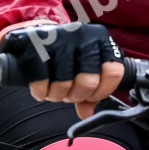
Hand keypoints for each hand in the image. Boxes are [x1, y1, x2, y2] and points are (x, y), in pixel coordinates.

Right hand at [0, 19, 124, 117]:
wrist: (35, 35)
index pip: (113, 72)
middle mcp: (84, 36)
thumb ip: (91, 91)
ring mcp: (60, 38)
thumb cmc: (65, 56)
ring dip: (57, 95)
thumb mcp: (83, 68)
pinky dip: (41, 91)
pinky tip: (41, 92)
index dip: (101, 91)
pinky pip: (41, 78)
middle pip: (88, 81)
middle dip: (76, 96)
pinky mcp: (37, 43)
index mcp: (101, 41)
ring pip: (64, 82)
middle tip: (68, 95)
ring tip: (54, 93)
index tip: (91, 96)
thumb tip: (87, 114)